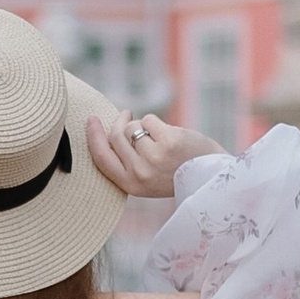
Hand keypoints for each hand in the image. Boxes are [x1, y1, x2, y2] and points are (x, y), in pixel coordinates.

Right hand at [88, 109, 218, 200]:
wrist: (208, 176)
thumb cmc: (175, 173)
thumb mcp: (146, 178)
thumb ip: (127, 161)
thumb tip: (108, 129)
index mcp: (130, 184)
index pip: (102, 157)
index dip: (93, 137)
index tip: (91, 119)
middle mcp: (139, 173)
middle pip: (116, 136)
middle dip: (120, 120)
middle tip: (126, 113)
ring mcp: (153, 157)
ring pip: (133, 126)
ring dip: (143, 124)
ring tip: (158, 135)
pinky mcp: (168, 142)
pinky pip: (149, 120)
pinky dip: (157, 123)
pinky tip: (169, 134)